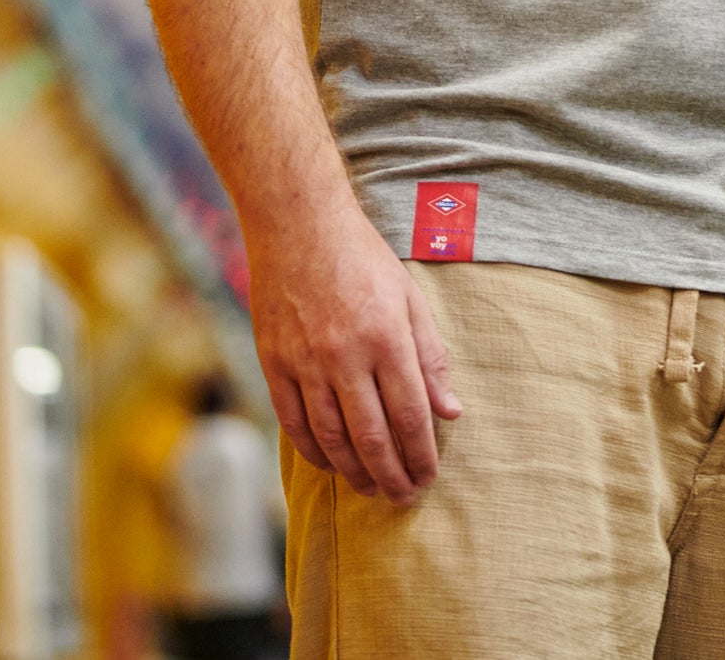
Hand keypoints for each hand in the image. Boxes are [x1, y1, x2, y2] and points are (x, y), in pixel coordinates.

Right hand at [246, 199, 461, 504]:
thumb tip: (450, 412)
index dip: (421, 454)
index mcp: (387, 337)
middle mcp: (346, 356)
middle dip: (392, 475)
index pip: (410, 415)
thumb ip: (431, 357)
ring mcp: (305, 362)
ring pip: (331, 437)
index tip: (429, 476)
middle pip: (372, 436)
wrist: (299, 226)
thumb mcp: (410, 298)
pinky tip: (331, 464)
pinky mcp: (274, 363)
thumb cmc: (364, 260)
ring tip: (372, 488)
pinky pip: (294, 423)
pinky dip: (313, 451)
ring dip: (354, 472)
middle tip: (404, 497)